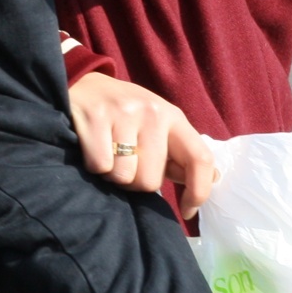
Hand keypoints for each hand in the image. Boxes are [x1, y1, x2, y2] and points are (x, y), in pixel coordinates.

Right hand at [67, 70, 217, 211]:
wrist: (83, 82)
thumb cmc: (125, 114)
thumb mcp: (155, 127)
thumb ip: (176, 155)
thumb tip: (208, 181)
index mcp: (173, 117)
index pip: (199, 158)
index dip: (198, 191)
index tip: (187, 211)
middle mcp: (152, 112)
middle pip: (150, 181)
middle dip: (135, 183)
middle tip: (126, 165)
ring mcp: (123, 112)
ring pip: (123, 177)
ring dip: (112, 176)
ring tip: (109, 154)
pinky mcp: (95, 116)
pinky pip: (100, 166)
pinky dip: (94, 166)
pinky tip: (93, 147)